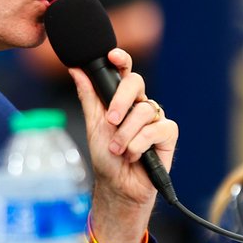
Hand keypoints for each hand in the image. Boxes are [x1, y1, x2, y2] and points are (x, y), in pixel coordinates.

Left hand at [70, 47, 177, 242]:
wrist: (118, 186)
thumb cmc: (107, 157)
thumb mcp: (94, 125)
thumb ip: (89, 96)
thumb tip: (75, 69)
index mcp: (122, 99)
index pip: (124, 72)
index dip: (121, 60)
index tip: (112, 56)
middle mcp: (140, 105)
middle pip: (136, 83)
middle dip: (120, 101)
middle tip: (110, 121)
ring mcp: (155, 118)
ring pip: (143, 110)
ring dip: (126, 134)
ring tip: (119, 150)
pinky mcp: (167, 134)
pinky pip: (157, 128)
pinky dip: (140, 143)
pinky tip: (135, 155)